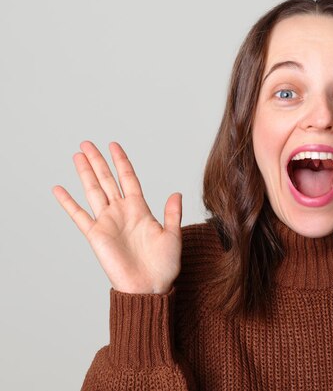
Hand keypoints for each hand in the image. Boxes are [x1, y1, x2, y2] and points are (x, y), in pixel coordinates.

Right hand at [53, 141, 181, 293]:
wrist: (149, 288)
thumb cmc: (164, 266)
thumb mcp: (173, 236)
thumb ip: (172, 214)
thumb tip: (176, 193)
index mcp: (140, 210)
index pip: (128, 179)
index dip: (121, 162)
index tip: (114, 146)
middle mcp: (122, 212)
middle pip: (107, 180)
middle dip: (98, 161)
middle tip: (87, 143)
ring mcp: (107, 222)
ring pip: (93, 191)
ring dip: (85, 173)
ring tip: (77, 155)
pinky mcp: (96, 235)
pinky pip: (79, 215)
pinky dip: (68, 203)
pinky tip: (59, 189)